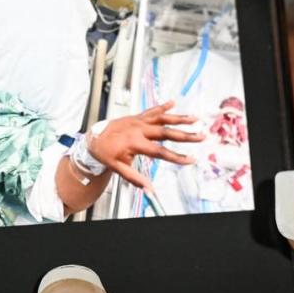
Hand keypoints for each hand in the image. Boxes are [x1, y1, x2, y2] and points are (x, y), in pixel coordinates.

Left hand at [88, 101, 204, 189]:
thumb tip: (149, 189)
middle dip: (186, 135)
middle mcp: (139, 129)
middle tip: (201, 136)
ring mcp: (138, 121)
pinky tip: (173, 102)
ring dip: (179, 118)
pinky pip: (152, 110)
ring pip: (162, 118)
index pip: (161, 152)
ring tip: (194, 118)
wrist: (93, 138)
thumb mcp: (118, 169)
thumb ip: (135, 179)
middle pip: (167, 132)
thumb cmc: (105, 153)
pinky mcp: (137, 116)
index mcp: (135, 143)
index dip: (177, 157)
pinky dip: (163, 106)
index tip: (191, 159)